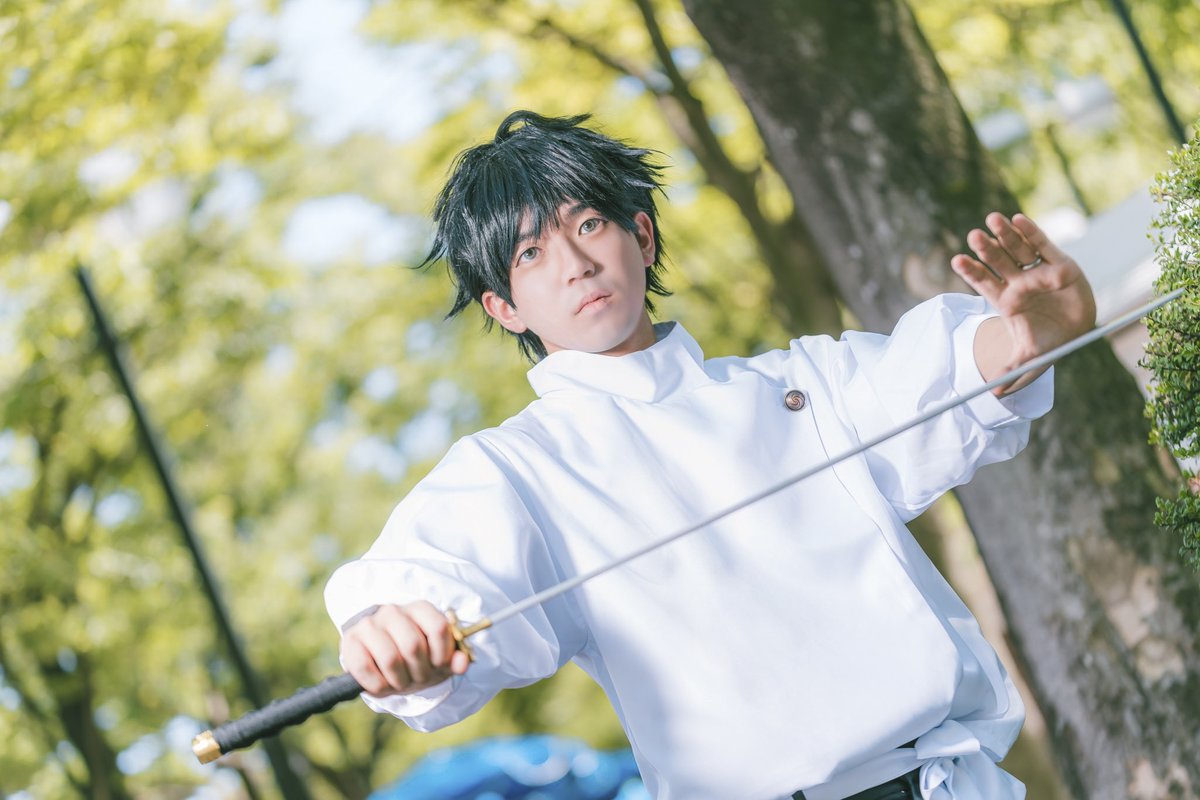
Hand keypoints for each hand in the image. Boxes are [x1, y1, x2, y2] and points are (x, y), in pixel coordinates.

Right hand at [340, 602, 470, 696]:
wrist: (382, 661)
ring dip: (399, 681)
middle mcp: (393, 611)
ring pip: (390, 658)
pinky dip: (378, 685)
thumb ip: (454, 660)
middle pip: (413, 646)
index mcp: (420, 609)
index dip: (442, 655)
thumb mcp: (438, 660)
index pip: (439, 628)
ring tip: (401, 682)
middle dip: (419, 673)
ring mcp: (369, 624)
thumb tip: (462, 663)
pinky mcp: (350, 641)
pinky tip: (384, 684)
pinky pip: (364, 668)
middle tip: (418, 679)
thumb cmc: (415, 659)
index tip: (438, 665)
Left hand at [951, 212, 1096, 394]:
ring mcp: (1037, 272)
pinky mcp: (1060, 264)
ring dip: (1005, 234)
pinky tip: (1018, 219)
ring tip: (992, 219)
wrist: (1074, 334)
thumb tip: (996, 394)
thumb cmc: (1046, 344)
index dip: (971, 272)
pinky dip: (1032, 232)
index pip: (984, 283)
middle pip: (998, 263)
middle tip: (972, 236)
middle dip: (985, 250)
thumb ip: (1013, 374)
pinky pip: (1044, 245)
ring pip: (1017, 250)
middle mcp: (1019, 284)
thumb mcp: (1029, 362)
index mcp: (1006, 302)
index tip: (956, 260)